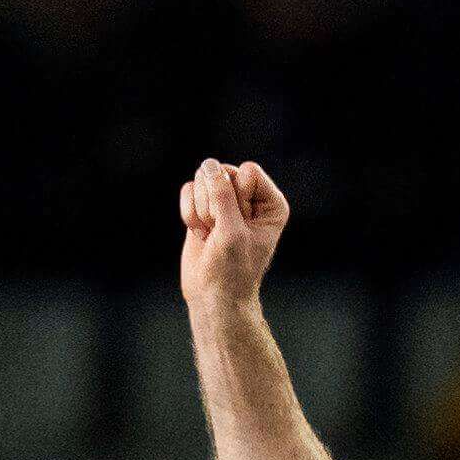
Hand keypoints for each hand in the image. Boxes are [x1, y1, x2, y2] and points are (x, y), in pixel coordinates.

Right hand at [178, 157, 286, 310]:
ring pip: (203, 179)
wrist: (213, 295)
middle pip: (223, 172)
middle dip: (215, 204)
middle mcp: (250, 197)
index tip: (239, 226)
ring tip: (212, 235)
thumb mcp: (232, 232)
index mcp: (271, 203)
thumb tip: (209, 164)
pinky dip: (189, 214)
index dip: (237, 197)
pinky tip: (200, 234)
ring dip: (201, 211)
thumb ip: (222, 194)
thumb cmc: (232, 270)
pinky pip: (188, 189)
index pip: (248, 172)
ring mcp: (225, 200)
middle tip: (221, 232)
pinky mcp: (204, 206)